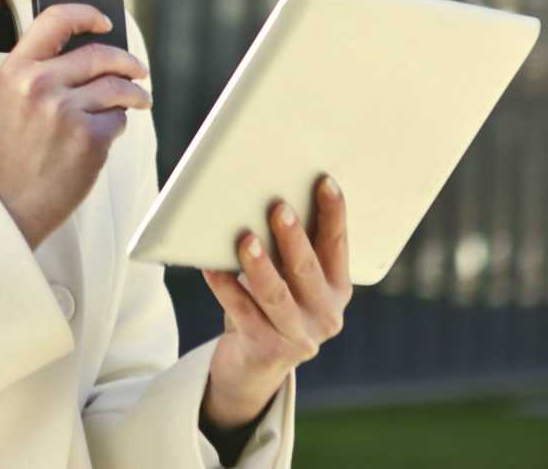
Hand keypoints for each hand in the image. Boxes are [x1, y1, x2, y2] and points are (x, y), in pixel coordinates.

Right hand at [0, 4, 151, 248]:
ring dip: (134, 94)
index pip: (55, 20)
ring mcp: (64, 111)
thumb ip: (45, 70)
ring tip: (139, 100)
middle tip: (139, 70)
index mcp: (16, 69)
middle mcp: (39, 84)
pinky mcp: (88, 137)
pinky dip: (117, 125)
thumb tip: (97, 50)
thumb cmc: (17, 150)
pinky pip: (118, 119)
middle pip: (99, 54)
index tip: (105, 21)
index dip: (85, 14)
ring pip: (116, 86)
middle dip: (127, 62)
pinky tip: (103, 136)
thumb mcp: (14, 98)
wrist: (12, 201)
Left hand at [197, 174, 351, 428]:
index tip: (325, 181)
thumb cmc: (270, 303)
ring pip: (275, 295)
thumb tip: (267, 195)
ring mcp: (298, 336)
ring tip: (245, 239)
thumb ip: (289, 247)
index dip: (334, 214)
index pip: (338, 246)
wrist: (254, 365)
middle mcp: (325, 314)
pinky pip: (241, 312)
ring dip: (260, 265)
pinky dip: (224, 287)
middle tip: (278, 207)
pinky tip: (209, 266)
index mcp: (338, 289)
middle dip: (293, 237)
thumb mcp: (291, 279)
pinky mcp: (266, 350)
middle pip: (306, 270)